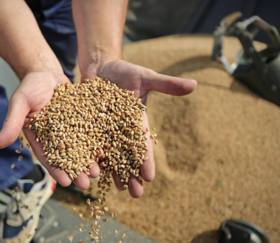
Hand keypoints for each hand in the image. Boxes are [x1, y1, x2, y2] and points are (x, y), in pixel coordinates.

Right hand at [0, 72, 99, 189]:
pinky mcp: (83, 121)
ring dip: (89, 161)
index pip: (48, 157)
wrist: (48, 74)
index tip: (66, 182)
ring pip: (81, 149)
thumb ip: (13, 121)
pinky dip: (96, 143)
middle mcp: (57, 137)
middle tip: (85, 184)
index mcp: (41, 137)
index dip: (56, 170)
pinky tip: (103, 152)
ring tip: (97, 173)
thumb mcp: (21, 102)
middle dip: (76, 171)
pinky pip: (91, 134)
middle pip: (68, 157)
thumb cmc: (31, 87)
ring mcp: (72, 129)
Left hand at [82, 59, 196, 196]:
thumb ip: (167, 84)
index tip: (149, 177)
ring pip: (110, 154)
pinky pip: (90, 143)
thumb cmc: (125, 71)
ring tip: (117, 189)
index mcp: (136, 120)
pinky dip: (93, 156)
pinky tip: (94, 172)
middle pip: (127, 154)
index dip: (146, 159)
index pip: (142, 143)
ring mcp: (105, 128)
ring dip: (113, 172)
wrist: (101, 67)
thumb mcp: (146, 77)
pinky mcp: (89, 125)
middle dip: (132, 173)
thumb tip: (195, 84)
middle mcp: (121, 128)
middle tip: (136, 194)